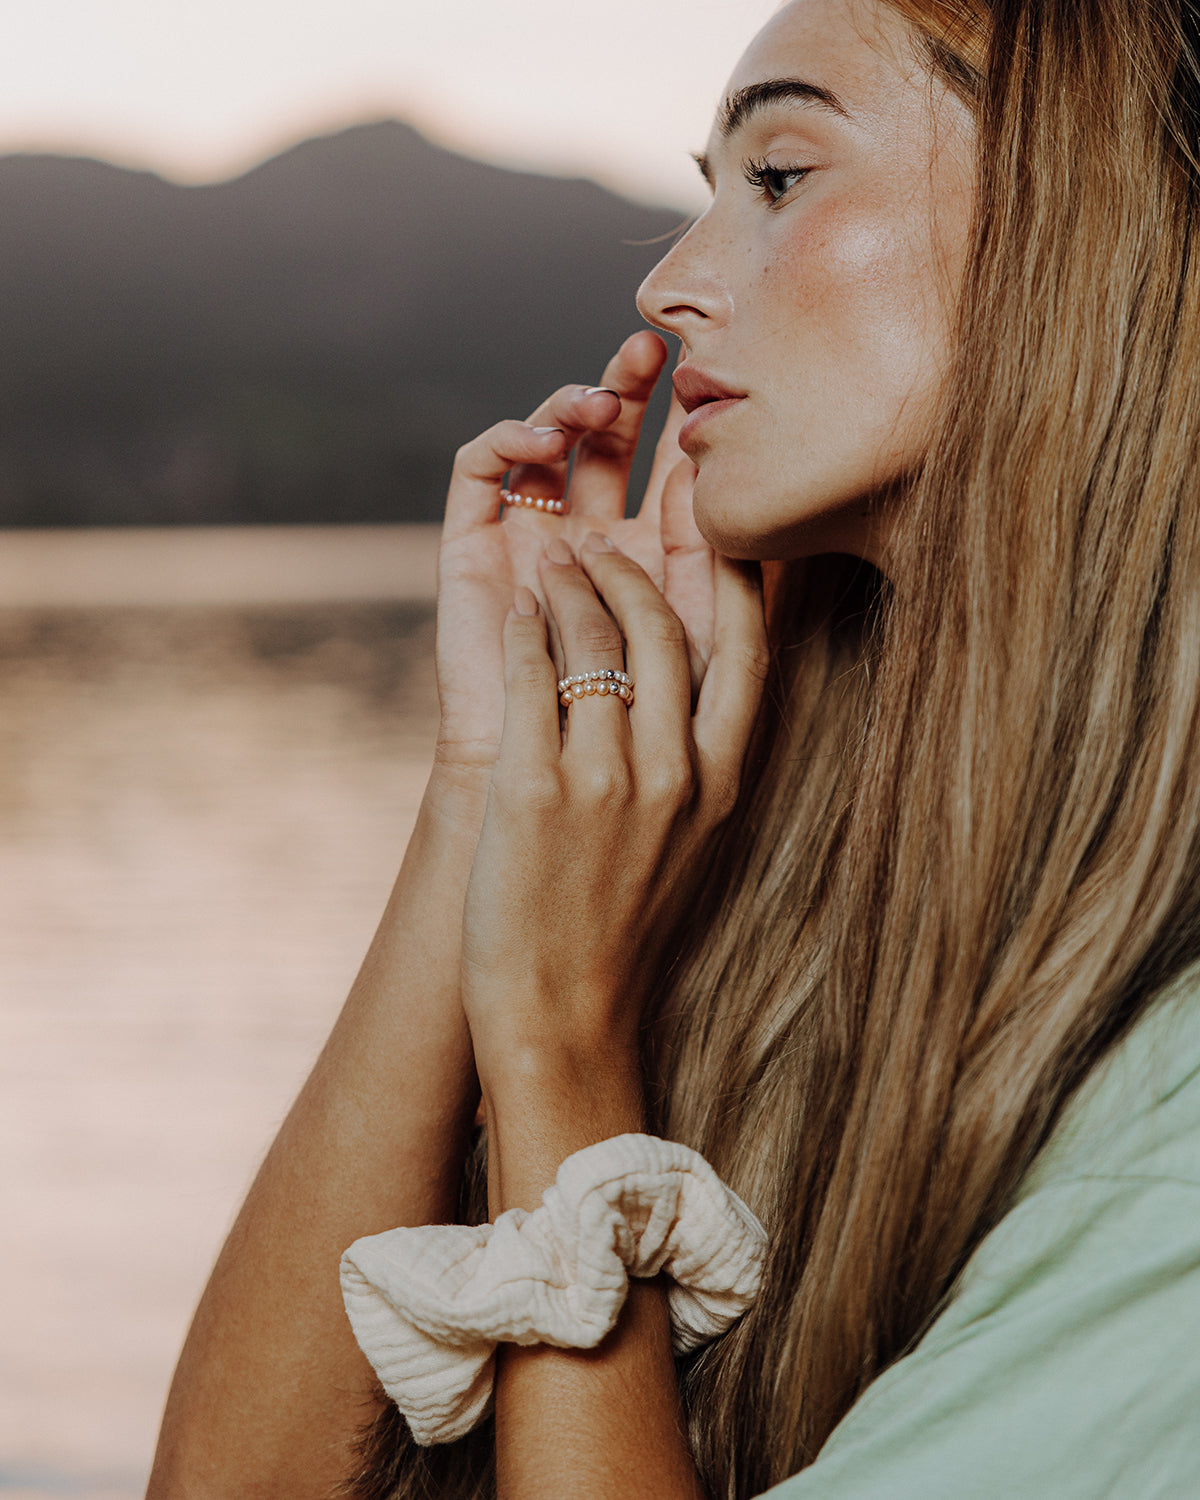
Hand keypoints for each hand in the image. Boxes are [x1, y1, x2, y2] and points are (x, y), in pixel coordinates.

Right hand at [432, 330, 709, 796]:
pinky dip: (512, 436)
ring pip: (547, 439)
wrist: (551, 779)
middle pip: (606, 439)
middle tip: (658, 350)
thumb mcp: (698, 635)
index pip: (663, 466)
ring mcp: (527, 534)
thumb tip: (752, 481)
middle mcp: (585, 535)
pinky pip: (483, 467)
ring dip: (573, 404)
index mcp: (643, 555)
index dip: (684, 420)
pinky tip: (549, 437)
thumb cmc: (634, 721)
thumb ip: (726, 569)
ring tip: (604, 401)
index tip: (715, 377)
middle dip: (631, 387)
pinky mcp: (473, 541)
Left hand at [460, 532, 767, 1147]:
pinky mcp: (533, 791)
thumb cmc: (622, 924)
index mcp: (720, 781)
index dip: (733, 577)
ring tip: (549, 566)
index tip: (709, 531)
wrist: (564, 1014)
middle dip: (627, 568)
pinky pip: (530, 678)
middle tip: (596, 546)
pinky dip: (522, 631)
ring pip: (595, 639)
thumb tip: (690, 685)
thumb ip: (697, 761)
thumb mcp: (691, 841)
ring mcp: (605, 781)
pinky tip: (514, 613)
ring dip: (569, 586)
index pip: (745, 650)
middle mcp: (673, 773)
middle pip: (663, 627)